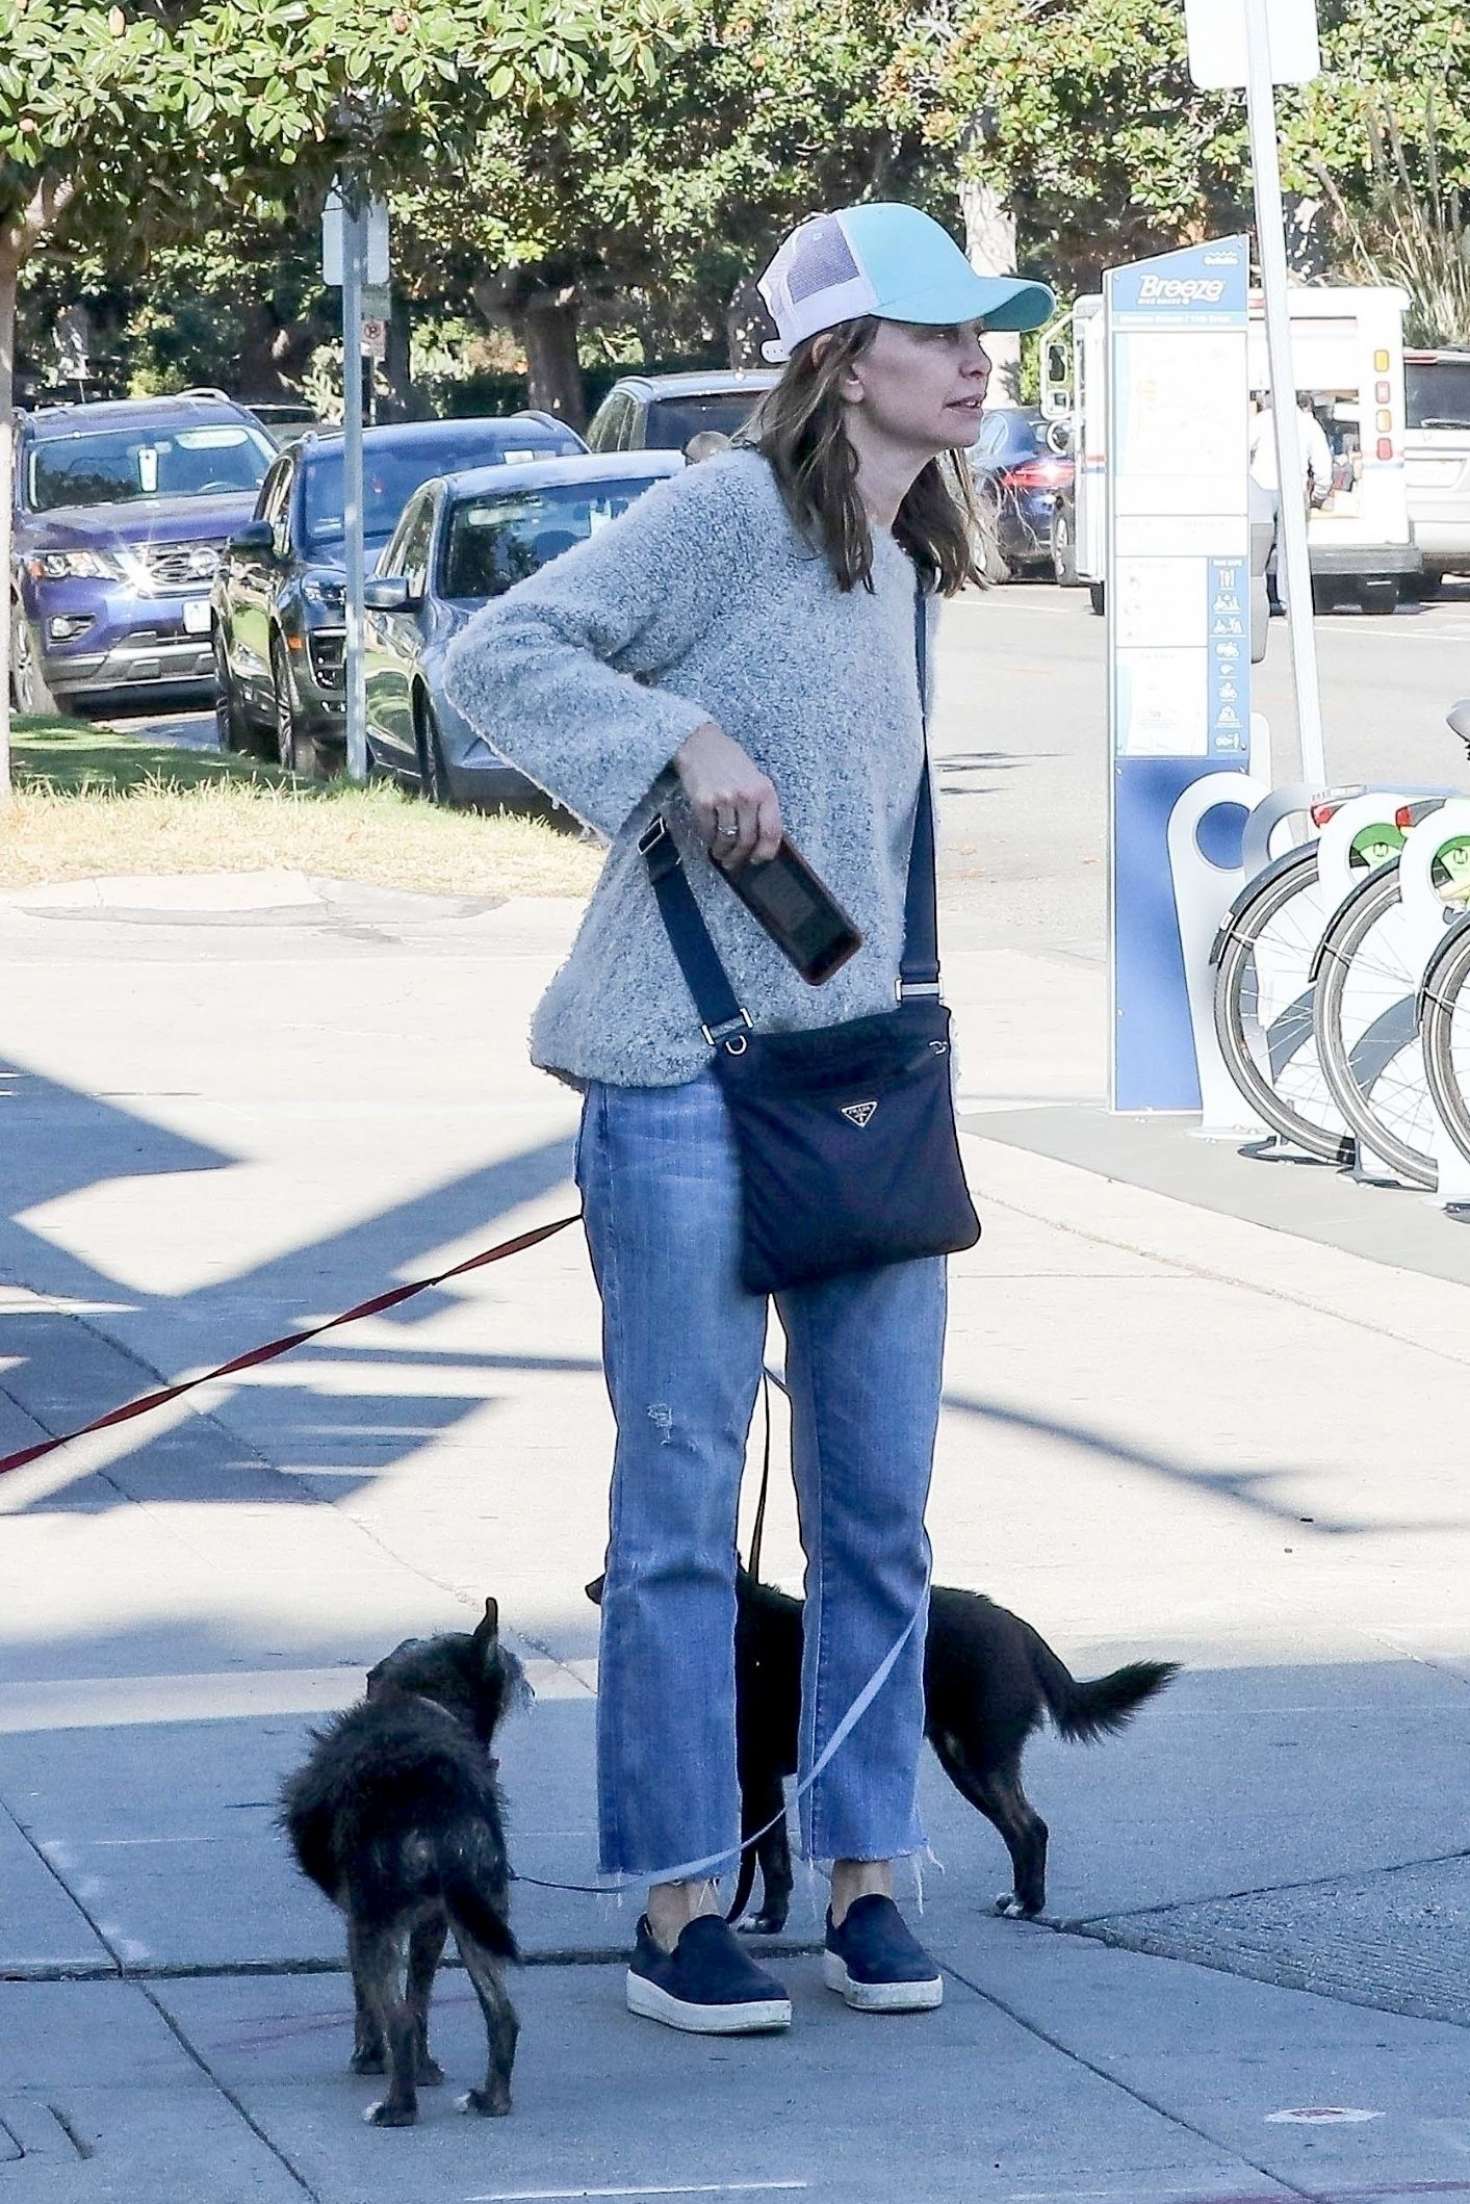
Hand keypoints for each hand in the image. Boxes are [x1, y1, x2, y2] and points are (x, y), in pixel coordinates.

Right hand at [674, 722, 781, 869]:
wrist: (700, 744)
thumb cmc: (730, 762)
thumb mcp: (755, 778)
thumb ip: (761, 806)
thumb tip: (761, 840)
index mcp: (765, 791)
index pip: (771, 832)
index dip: (765, 852)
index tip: (758, 860)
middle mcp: (746, 796)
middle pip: (747, 840)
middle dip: (741, 857)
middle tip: (736, 863)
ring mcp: (724, 799)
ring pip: (727, 840)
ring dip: (724, 853)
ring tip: (722, 855)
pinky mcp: (703, 802)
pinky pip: (708, 831)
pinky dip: (710, 840)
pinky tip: (710, 840)